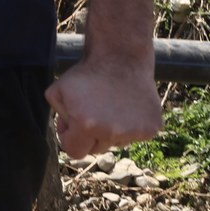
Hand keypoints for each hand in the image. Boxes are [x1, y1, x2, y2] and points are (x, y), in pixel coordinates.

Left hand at [46, 57, 163, 158]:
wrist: (121, 58)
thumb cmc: (86, 74)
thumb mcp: (57, 91)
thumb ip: (58, 116)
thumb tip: (69, 134)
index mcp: (86, 126)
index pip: (75, 152)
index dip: (71, 138)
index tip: (73, 125)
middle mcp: (112, 132)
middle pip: (97, 149)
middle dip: (91, 134)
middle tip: (93, 110)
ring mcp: (135, 132)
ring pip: (117, 142)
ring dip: (112, 129)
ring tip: (111, 105)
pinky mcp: (153, 128)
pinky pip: (136, 135)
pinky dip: (131, 125)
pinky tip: (127, 106)